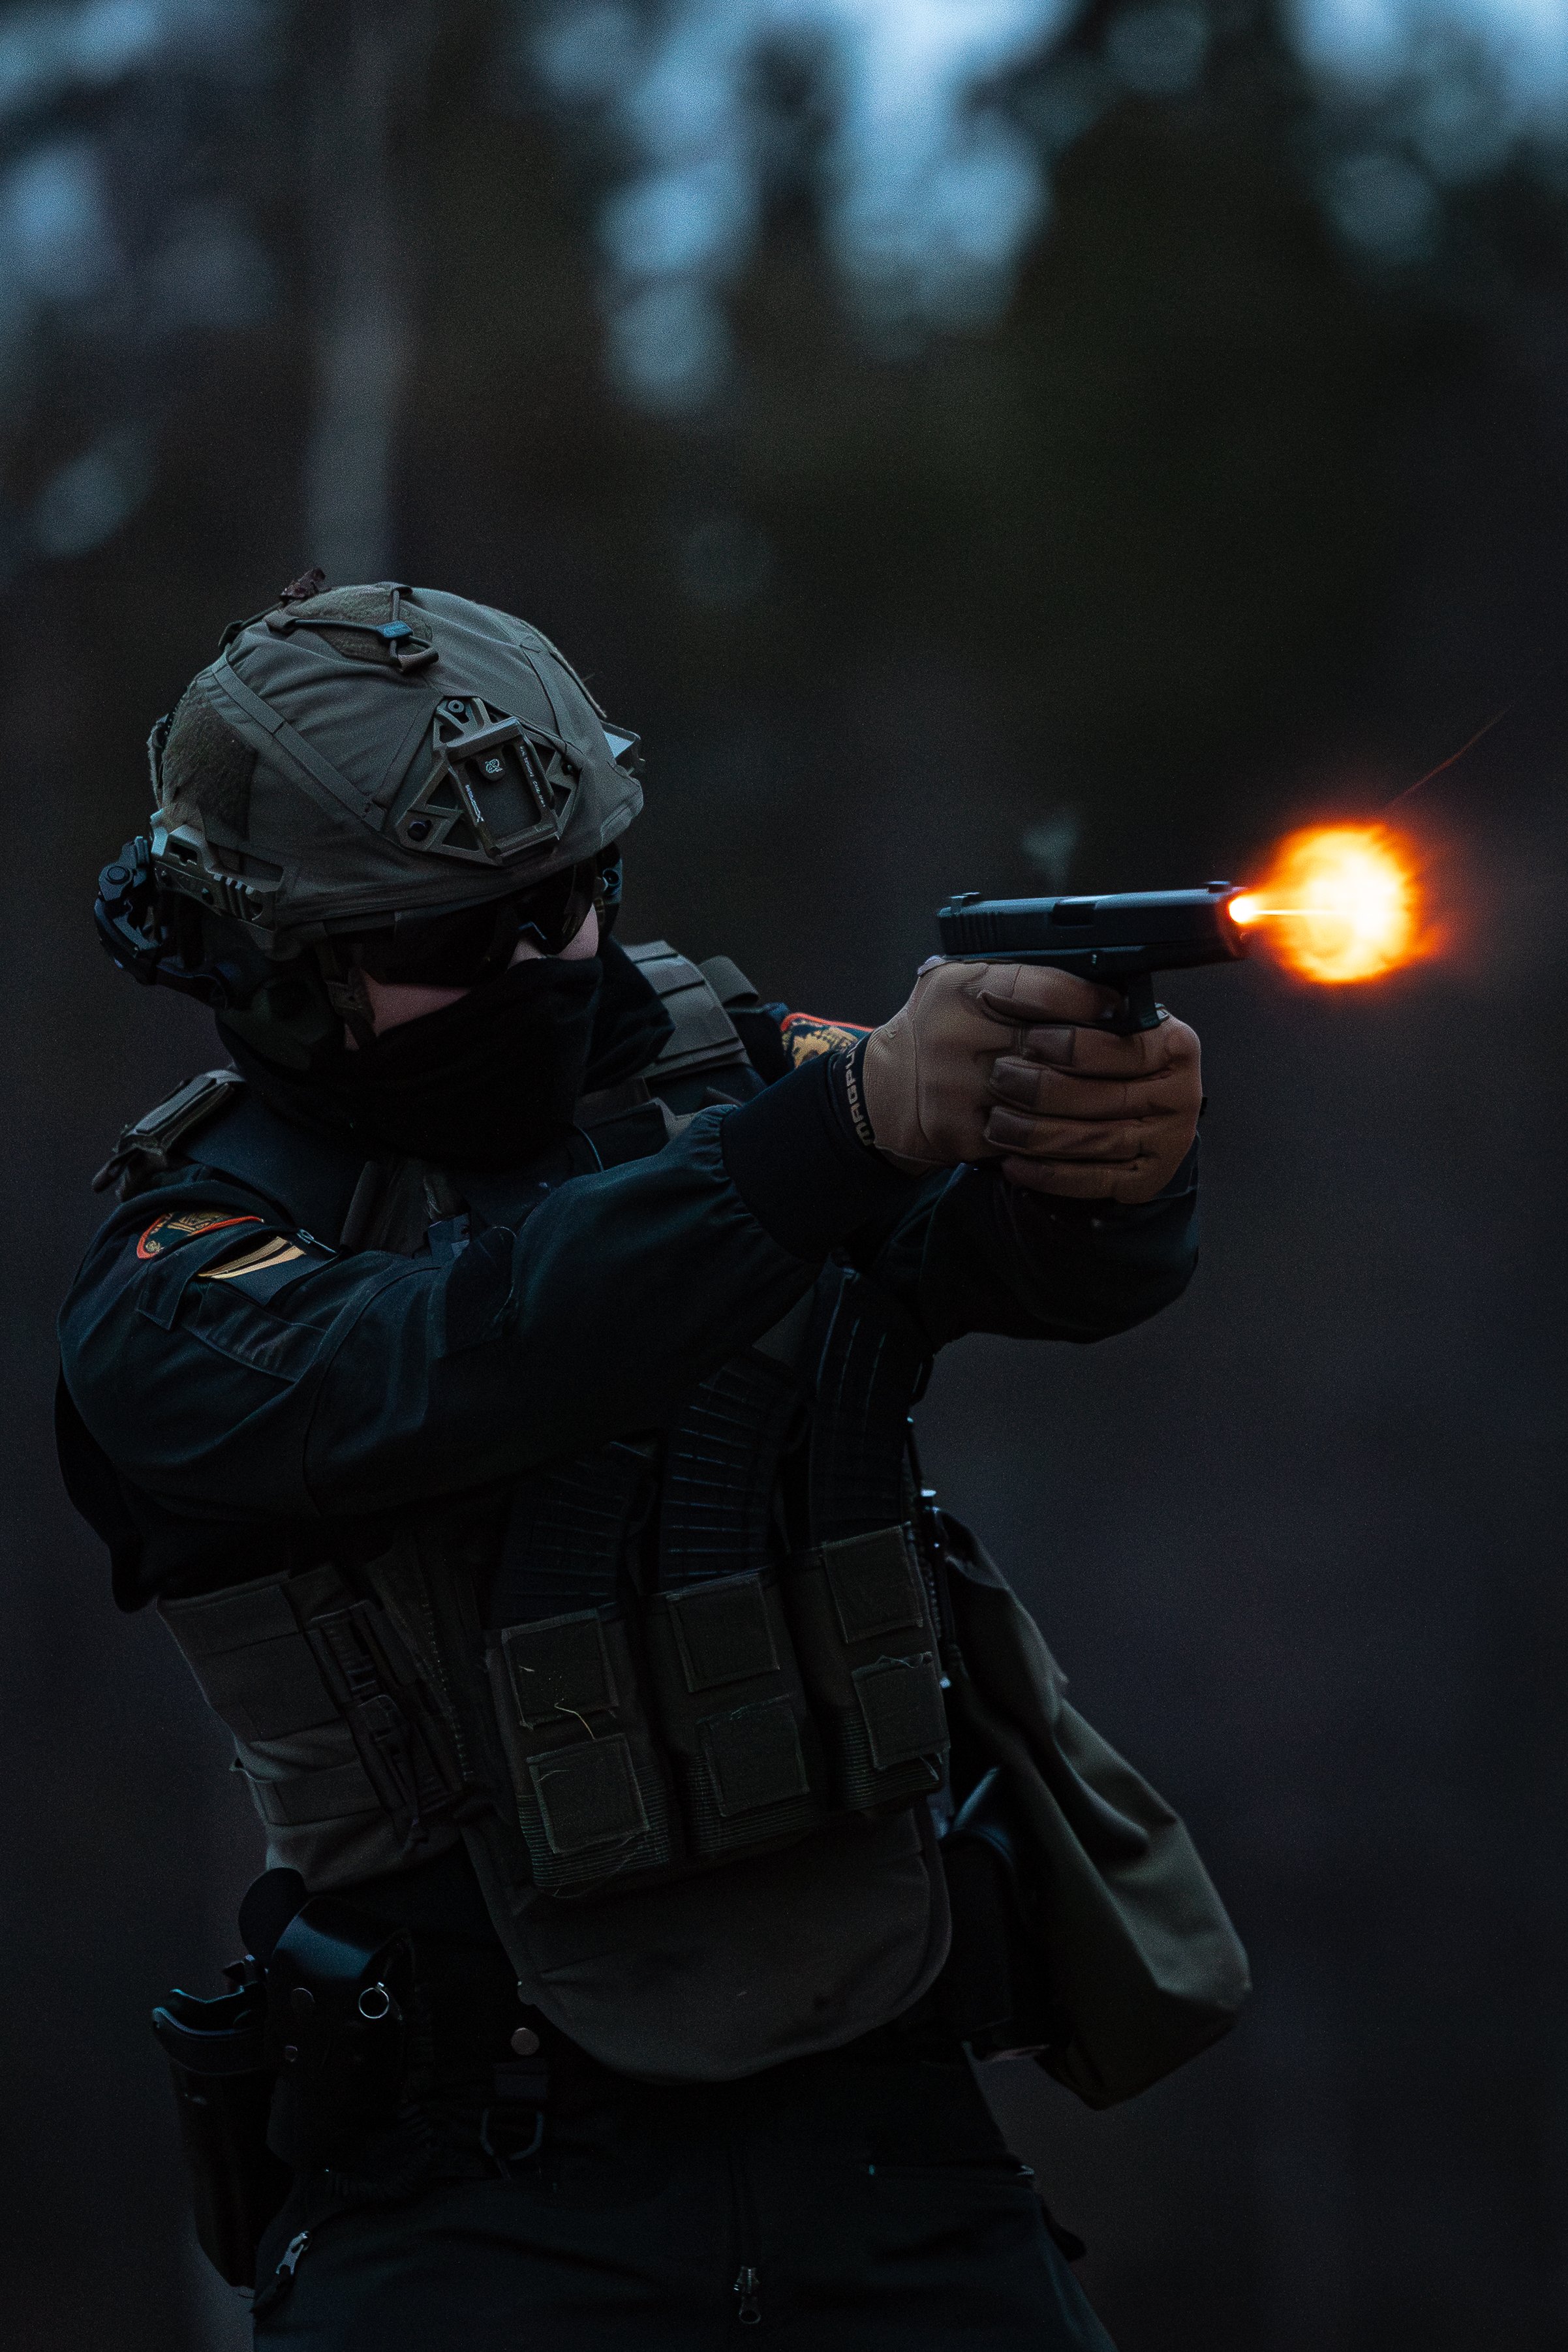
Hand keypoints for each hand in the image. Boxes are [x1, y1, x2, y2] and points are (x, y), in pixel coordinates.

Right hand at [862, 960, 1201, 1203]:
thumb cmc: (939, 1028)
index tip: (1113, 1004)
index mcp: (958, 988)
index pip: (1034, 987)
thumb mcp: (959, 984)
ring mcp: (954, 1088)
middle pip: (1047, 1045)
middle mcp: (952, 1035)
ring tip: (1114, 1091)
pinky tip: (1080, 1125)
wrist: (887, 1092)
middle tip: (1132, 1053)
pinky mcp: (958, 1132)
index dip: (1083, 997)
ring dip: (1084, 1096)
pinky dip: (1056, 1132)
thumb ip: (1011, 976)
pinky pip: (1025, 1134)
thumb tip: (1090, 971)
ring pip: (1043, 1096)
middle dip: (1096, 1051)